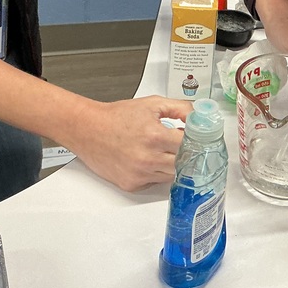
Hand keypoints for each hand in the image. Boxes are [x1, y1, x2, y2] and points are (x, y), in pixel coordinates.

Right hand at [63, 96, 192, 190]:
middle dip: (186, 155)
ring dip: (172, 165)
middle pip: (184, 164)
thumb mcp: (152, 104)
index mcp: (155, 136)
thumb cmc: (116, 117)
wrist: (88, 129)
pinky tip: (148, 160)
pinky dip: (156, 173)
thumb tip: (198, 117)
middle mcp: (148, 158)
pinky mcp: (131, 184)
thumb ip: (180, 108)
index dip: (197, 141)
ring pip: (171, 176)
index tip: (199, 139)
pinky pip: (154, 182)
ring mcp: (139, 174)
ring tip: (162, 150)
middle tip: (182, 146)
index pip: (190, 146)